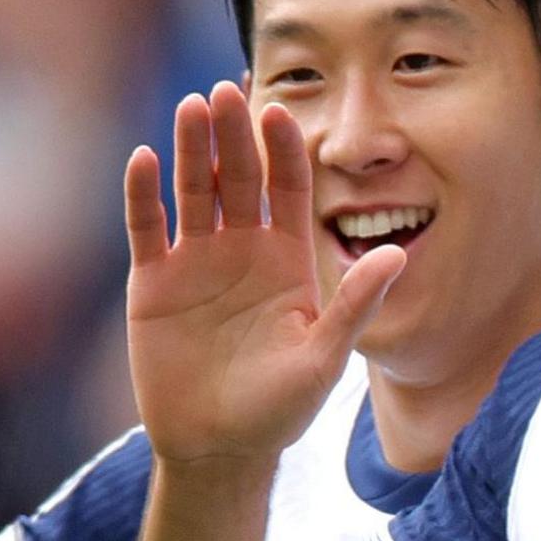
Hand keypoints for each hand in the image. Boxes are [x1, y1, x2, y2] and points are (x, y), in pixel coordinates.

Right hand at [123, 82, 403, 466]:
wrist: (217, 449)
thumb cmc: (278, 409)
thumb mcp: (324, 357)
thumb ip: (355, 304)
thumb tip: (397, 252)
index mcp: (286, 258)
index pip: (287, 189)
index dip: (284, 151)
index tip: (280, 113)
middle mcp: (241, 248)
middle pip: (238, 177)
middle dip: (233, 135)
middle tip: (226, 91)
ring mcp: (194, 261)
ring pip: (192, 191)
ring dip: (190, 150)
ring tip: (190, 108)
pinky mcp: (152, 281)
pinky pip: (146, 227)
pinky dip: (143, 194)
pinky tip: (144, 158)